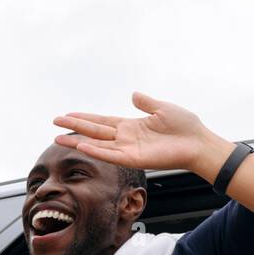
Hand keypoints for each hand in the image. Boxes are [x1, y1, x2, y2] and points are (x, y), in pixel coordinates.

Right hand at [53, 92, 231, 179]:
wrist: (198, 142)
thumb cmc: (185, 127)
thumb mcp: (163, 108)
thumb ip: (146, 103)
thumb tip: (133, 94)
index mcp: (132, 125)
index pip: (103, 121)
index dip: (86, 118)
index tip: (68, 114)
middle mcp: (126, 138)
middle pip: (95, 132)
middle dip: (75, 127)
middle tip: (55, 122)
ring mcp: (128, 149)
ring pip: (98, 145)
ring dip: (78, 141)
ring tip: (59, 137)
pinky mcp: (134, 159)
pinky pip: (110, 155)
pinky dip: (96, 151)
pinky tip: (81, 146)